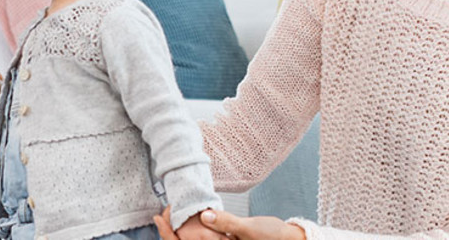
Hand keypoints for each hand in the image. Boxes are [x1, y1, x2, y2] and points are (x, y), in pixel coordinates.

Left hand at [157, 207, 305, 239]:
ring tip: (171, 211)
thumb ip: (227, 223)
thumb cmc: (272, 236)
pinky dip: (193, 228)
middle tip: (162, 212)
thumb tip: (206, 215)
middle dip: (170, 230)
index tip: (160, 217)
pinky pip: (202, 237)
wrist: (288, 239)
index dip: (169, 234)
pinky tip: (190, 214)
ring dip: (180, 229)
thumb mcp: (249, 229)